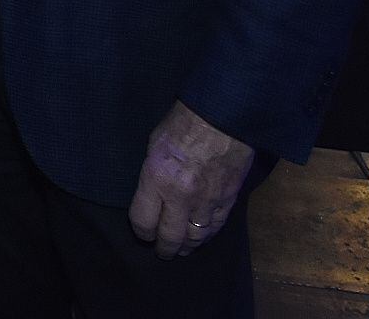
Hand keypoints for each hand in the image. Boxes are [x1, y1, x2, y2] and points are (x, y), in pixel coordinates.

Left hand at [129, 101, 254, 257]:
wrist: (224, 117)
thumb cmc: (183, 122)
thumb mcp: (154, 144)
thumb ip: (152, 174)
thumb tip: (153, 193)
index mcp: (157, 180)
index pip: (143, 221)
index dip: (141, 232)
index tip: (142, 234)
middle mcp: (180, 197)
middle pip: (170, 237)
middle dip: (164, 248)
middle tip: (162, 252)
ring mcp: (206, 201)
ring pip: (195, 237)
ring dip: (187, 246)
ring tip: (182, 250)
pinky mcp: (228, 200)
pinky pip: (216, 227)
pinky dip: (207, 236)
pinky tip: (202, 237)